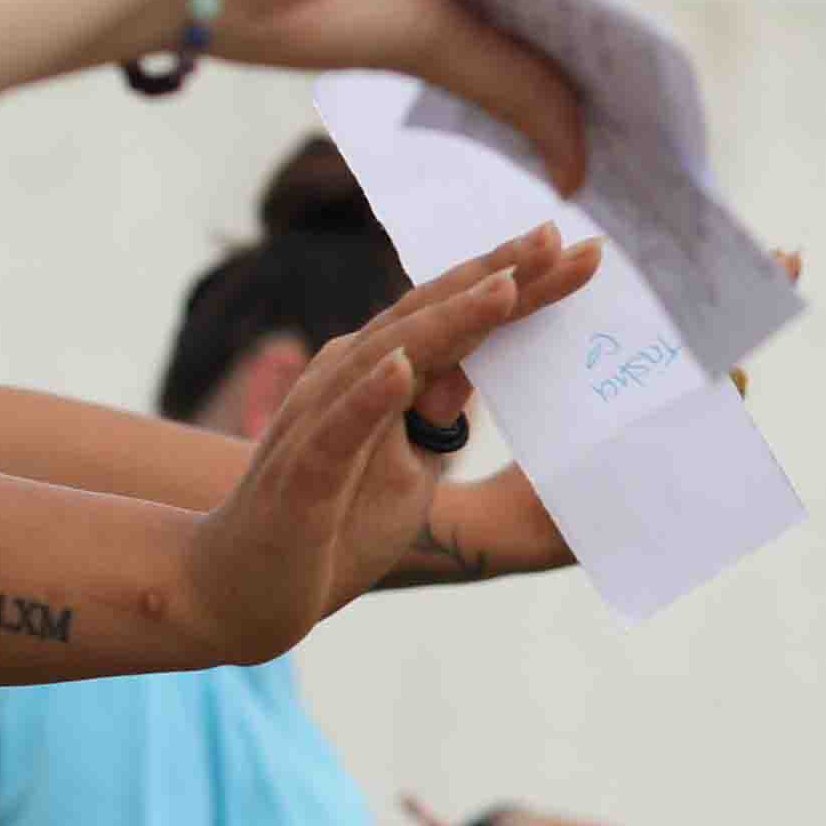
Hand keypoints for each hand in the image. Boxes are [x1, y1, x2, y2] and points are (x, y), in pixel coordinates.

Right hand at [171, 231, 597, 660]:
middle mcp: (347, 377)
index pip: (458, 316)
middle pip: (432, 316)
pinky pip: (338, 430)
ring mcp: (321, 422)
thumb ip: (437, 410)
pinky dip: (369, 395)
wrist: (240, 589)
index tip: (585, 252)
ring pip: (390, 356)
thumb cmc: (330, 523)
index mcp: (378, 372)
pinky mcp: (301, 474)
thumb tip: (478, 362)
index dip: (518, 283)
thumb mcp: (407, 465)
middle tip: (562, 236)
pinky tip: (403, 367)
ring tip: (509, 284)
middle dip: (498, 275)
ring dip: (449, 319)